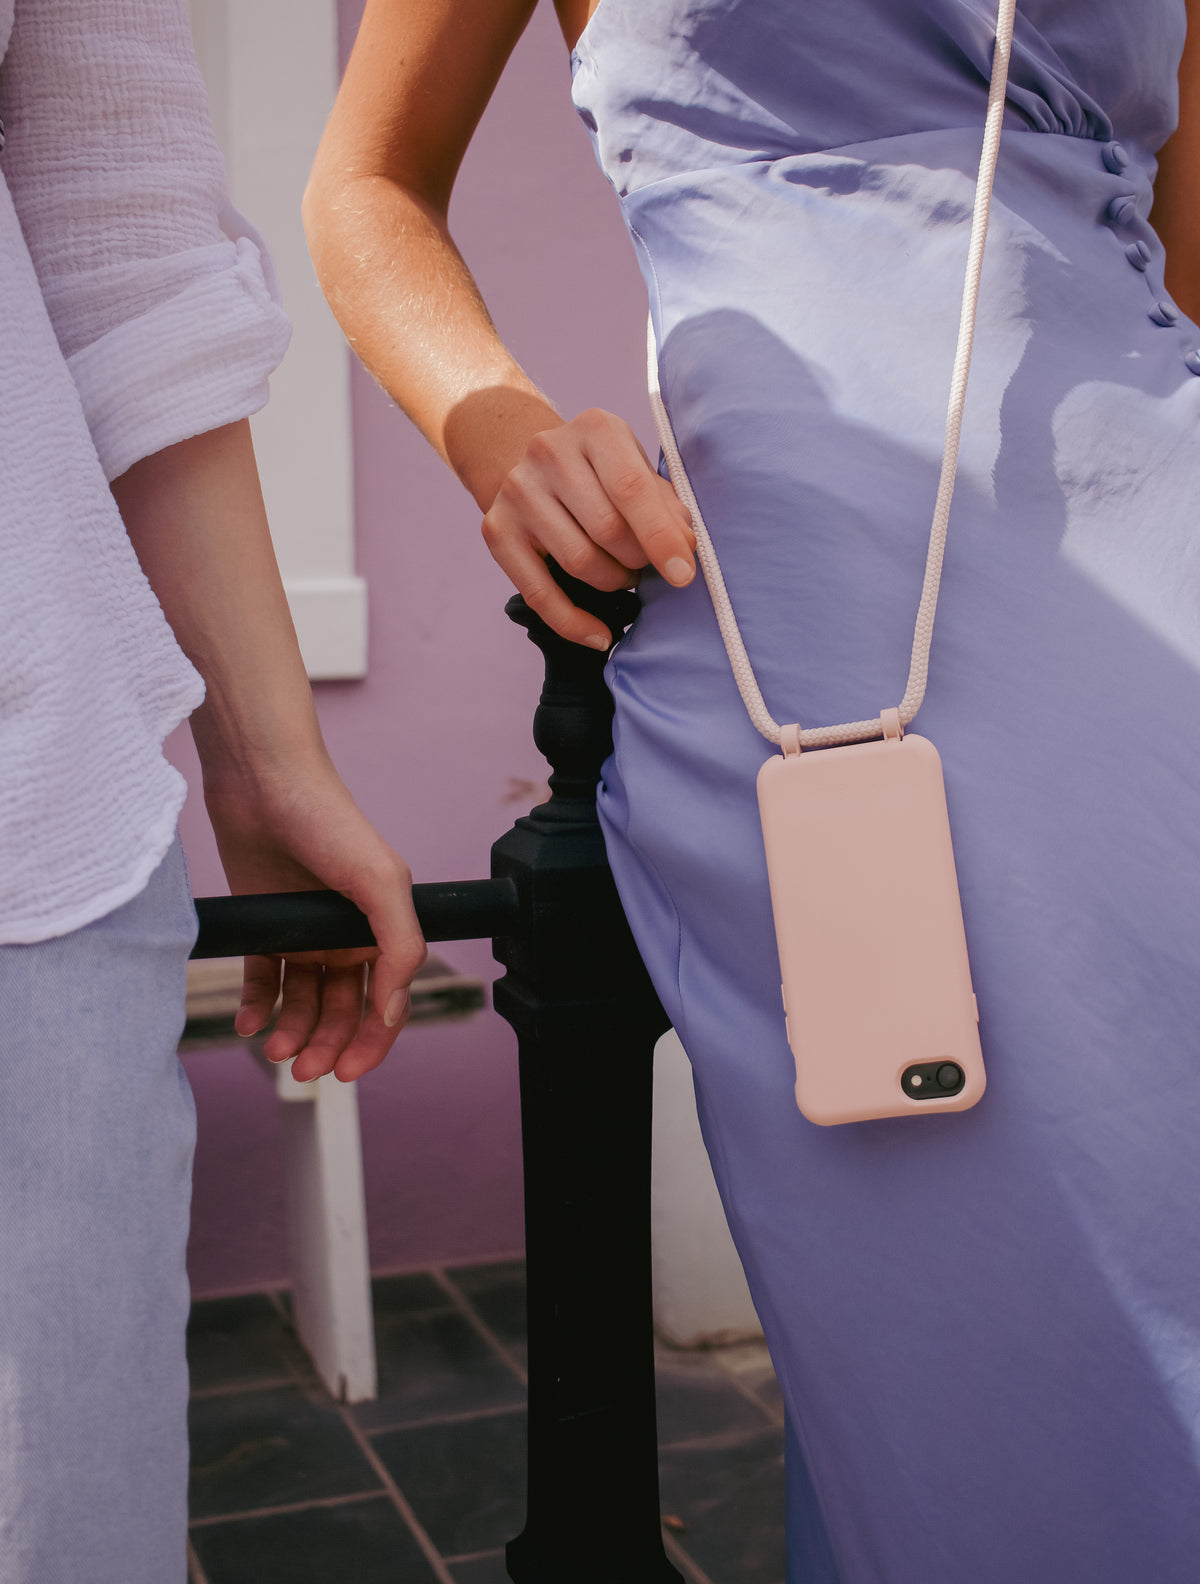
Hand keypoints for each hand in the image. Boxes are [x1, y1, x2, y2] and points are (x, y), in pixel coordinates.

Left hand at [204, 758, 426, 1084]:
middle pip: (343, 1012)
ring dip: (292, 1032)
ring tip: (273, 1047)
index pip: (385, 1003)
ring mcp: (305, 934)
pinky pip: (264, 981)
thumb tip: (393, 1008)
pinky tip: (248, 1022)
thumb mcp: (381, 881)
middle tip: (303, 1069)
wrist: (262, 782)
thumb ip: (399, 946)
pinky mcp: (266, 927)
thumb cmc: (329, 820)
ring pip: (304, 1003)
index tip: (346, 1072)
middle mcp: (346, 937)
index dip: (372, 1042)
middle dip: (327, 1046)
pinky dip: (257, 1007)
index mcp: (383, 929)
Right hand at [481, 409, 695, 647]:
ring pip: (579, 562)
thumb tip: (683, 548)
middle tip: (646, 565)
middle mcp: (549, 452)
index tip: (684, 574)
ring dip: (613, 581)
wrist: (529, 464)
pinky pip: (539, 593)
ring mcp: (517, 491)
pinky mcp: (496, 529)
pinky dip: (574, 622)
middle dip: (638, 560)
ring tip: (623, 575)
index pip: (631, 489)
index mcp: (595, 429)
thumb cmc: (600, 474)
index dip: (660, 536)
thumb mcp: (637, 470)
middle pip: (606, 529)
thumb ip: (665, 505)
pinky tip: (600, 635)